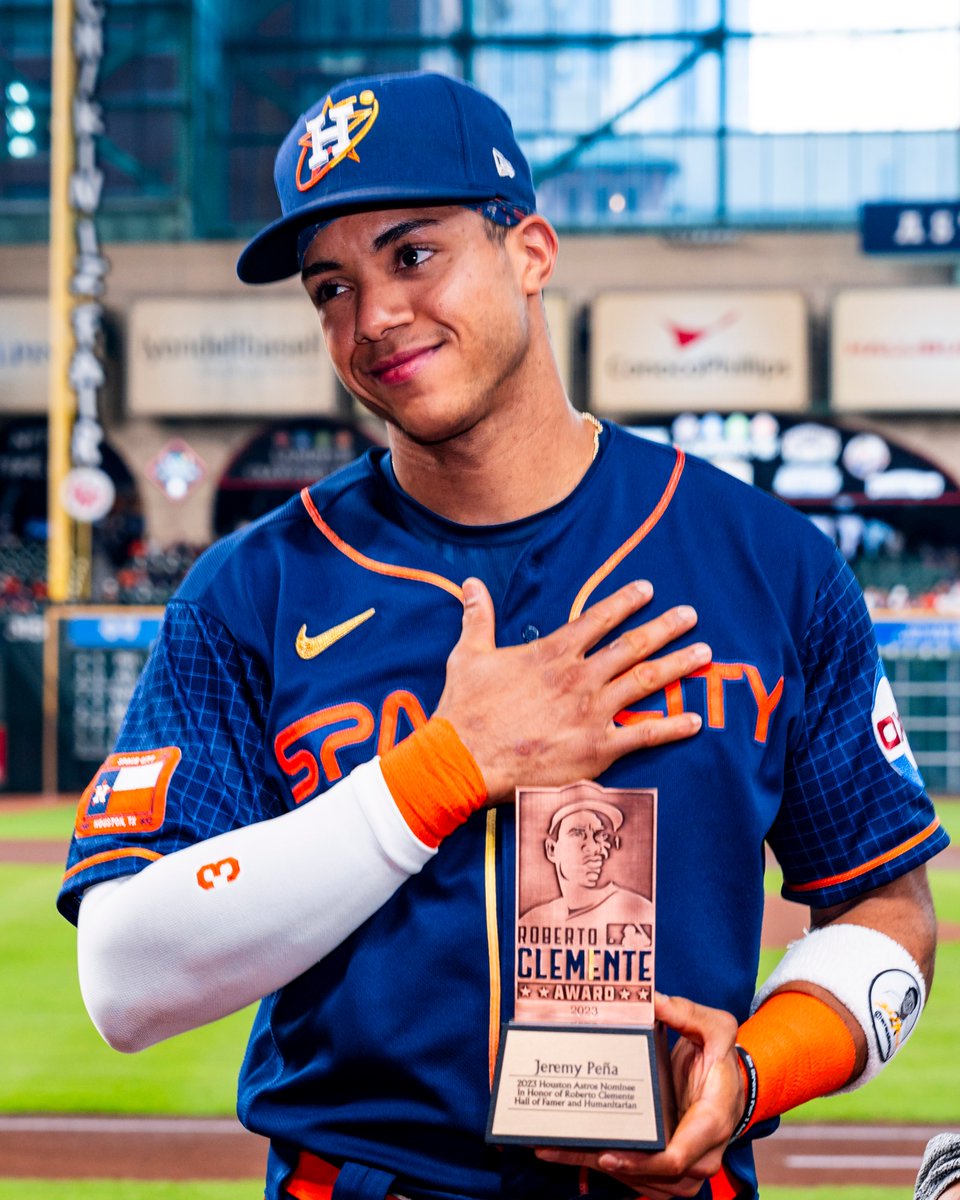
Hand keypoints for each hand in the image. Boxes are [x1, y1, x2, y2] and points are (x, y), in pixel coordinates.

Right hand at [435, 578, 709, 802]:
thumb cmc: (465, 709)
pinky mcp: (597, 748)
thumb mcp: (469, 655)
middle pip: (633, 645)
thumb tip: (471, 583)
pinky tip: (695, 721)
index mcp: (552, 653)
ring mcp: (592, 712)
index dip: (625, 601)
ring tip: (704, 653)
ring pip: (646, 682)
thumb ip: (477, 617)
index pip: (598, 618)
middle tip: (691, 615)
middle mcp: (580, 677)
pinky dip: (672, 727)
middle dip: (666, 627)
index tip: (648, 589)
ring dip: (678, 665)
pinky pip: (644, 734)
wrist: (465, 758)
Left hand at [535, 992, 743, 1198]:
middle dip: (603, 1163)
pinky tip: (571, 1153)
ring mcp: (686, 1168)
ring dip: (597, 1168)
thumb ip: (687, 1013)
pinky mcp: (670, 1169)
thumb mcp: (715, 1029)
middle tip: (559, 1148)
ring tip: (554, 1150)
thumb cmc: (722, 1060)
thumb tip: (653, 1000)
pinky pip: (639, 1177)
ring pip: (640, 1182)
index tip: (608, 1155)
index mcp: (711, 1122)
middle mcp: (700, 1155)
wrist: (730, 1086)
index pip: (676, 1158)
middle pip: (650, 1176)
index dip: (641, 1162)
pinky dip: (607, 1167)